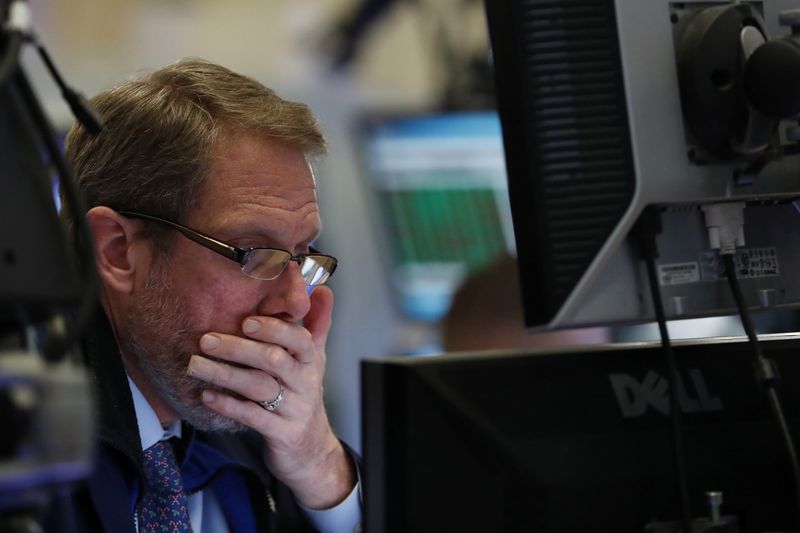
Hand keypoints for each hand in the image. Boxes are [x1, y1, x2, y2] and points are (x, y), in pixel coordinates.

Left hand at [187, 286, 355, 508]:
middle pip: (274, 360)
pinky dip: (228, 405)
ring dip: (225, 374)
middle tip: (205, 339)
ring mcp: (296, 410)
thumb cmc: (304, 396)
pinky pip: (252, 417)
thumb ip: (317, 324)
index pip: (299, 339)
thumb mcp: (314, 360)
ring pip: (259, 387)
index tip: (246, 321)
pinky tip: (206, 395)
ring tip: (195, 364)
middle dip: (238, 348)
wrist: (312, 451)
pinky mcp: (283, 434)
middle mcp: (307, 383)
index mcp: (312, 361)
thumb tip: (323, 289)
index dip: (274, 329)